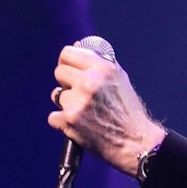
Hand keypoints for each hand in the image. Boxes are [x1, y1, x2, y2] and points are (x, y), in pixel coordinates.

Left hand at [50, 43, 161, 177]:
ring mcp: (77, 102)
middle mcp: (88, 83)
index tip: (70, 69)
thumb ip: (98, 61)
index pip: (67, 54)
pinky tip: (79, 125)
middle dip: (66, 82)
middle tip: (79, 93)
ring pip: (56, 95)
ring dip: (67, 104)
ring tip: (85, 112)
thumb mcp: (119, 77)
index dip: (67, 62)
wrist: (133, 142)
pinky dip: (63, 122)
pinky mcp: (69, 121)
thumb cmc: (127, 110)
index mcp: (101, 68)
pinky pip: (53, 116)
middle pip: (59, 72)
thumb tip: (77, 46)